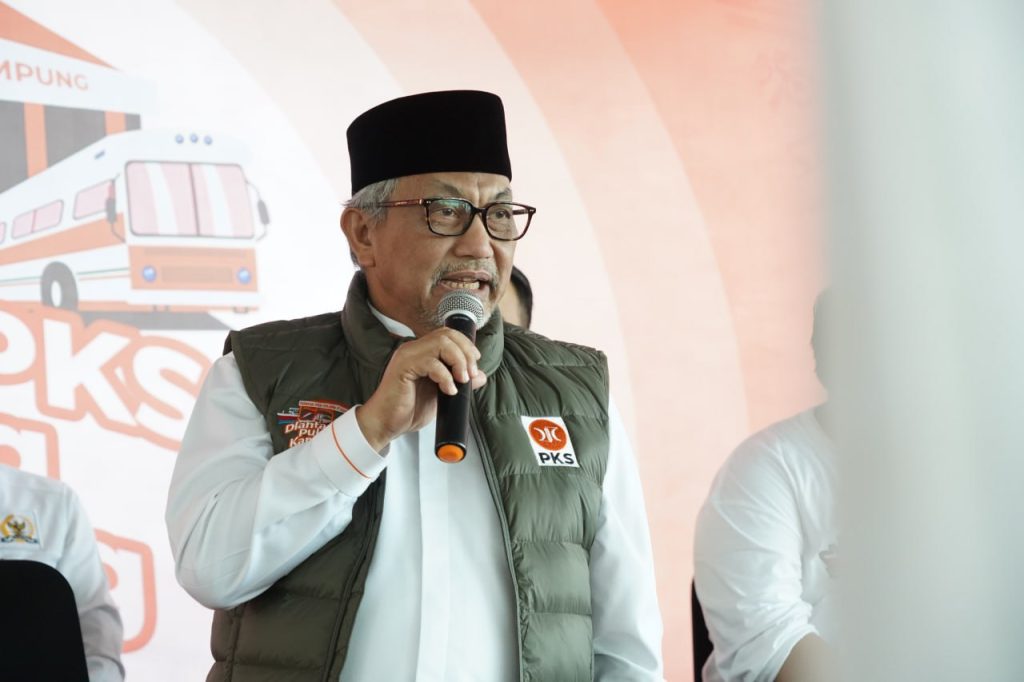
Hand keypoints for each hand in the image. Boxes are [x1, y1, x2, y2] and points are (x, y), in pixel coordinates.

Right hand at [356, 327, 486, 451]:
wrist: (386, 424)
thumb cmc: (409, 410)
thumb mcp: (441, 394)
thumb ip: (458, 381)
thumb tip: (481, 376)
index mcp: (422, 352)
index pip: (448, 334)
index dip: (466, 346)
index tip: (474, 366)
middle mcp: (413, 349)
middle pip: (447, 335)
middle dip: (466, 353)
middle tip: (470, 375)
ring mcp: (407, 356)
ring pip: (441, 343)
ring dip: (458, 361)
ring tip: (461, 381)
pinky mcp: (403, 367)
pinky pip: (431, 362)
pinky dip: (445, 376)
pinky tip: (448, 390)